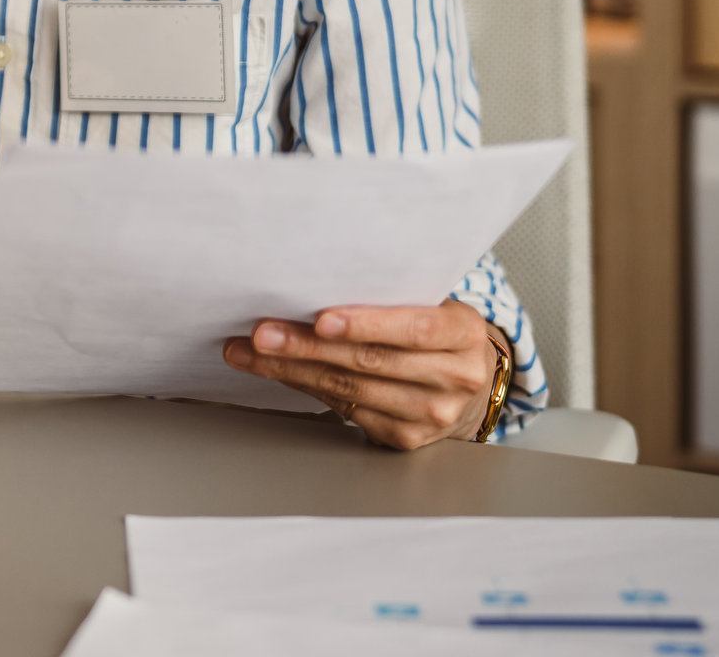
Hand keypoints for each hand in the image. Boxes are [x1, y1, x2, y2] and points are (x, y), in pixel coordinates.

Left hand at [223, 298, 500, 449]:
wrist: (469, 381)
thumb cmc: (437, 330)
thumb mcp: (432, 304)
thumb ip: (392, 297)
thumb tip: (315, 282)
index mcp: (463, 334)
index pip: (415, 328)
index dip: (366, 324)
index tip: (320, 318)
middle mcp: (454, 378)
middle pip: (370, 362)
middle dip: (306, 346)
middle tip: (262, 333)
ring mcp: (431, 414)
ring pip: (349, 389)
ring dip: (291, 370)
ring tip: (249, 352)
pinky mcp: (405, 438)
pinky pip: (345, 409)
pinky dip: (304, 387)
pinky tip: (277, 372)